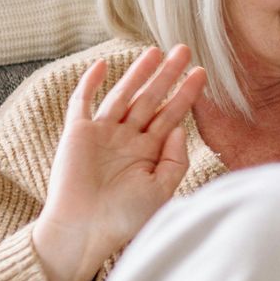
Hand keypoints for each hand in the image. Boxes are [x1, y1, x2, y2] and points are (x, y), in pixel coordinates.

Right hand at [32, 46, 206, 280]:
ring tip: (155, 51)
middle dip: (167, 75)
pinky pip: (82, 102)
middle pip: (151, 99)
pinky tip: (103, 64)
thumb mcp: (161, 190)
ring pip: (123, 95)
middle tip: (184, 49)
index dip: (186, 94)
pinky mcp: (77, 134)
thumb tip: (181, 127)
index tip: (202, 73)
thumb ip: (174, 160)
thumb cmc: (124, 219)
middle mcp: (126, 139)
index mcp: (148, 153)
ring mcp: (102, 134)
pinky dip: (90, 83)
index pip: (171, 116)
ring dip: (138, 73)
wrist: (84, 232)